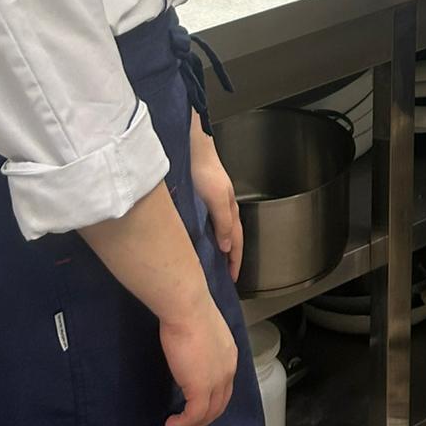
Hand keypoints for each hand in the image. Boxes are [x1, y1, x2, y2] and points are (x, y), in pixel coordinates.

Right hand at [161, 292, 237, 425]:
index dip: (211, 400)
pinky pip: (193, 416)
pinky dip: (182, 424)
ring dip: (191, 424)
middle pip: (219, 405)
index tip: (194, 405)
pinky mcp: (200, 387)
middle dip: (203, 418)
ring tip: (175, 425)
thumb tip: (190, 358)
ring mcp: (216, 380)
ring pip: (208, 414)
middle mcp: (228, 370)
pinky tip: (171, 423)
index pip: (225, 387)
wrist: (188, 308)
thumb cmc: (190, 312)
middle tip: (185, 422)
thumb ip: (202, 349)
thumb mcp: (202, 333)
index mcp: (229, 355)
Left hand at [189, 119, 242, 281]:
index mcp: (229, 208)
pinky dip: (207, 235)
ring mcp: (211, 202)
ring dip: (218, 246)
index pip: (236, 241)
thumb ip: (222, 222)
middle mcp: (223, 206)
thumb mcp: (216, 198)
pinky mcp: (199, 198)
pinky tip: (196, 239)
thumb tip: (225, 247)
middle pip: (230, 236)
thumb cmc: (204, 168)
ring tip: (211, 263)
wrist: (190, 146)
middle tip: (224, 275)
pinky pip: (207, 222)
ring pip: (218, 230)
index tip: (232, 279)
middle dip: (229, 256)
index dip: (235, 261)